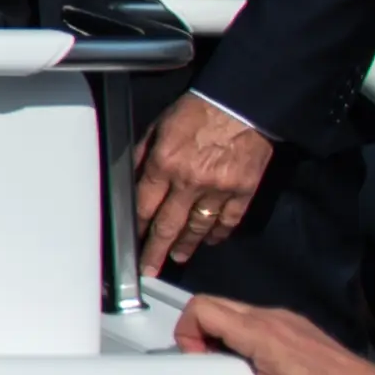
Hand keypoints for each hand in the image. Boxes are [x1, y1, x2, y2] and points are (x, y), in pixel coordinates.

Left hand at [136, 93, 275, 274]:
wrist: (241, 106)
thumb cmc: (197, 112)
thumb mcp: (158, 127)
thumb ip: (143, 156)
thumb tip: (131, 181)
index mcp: (164, 164)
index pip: (144, 206)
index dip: (137, 228)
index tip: (132, 243)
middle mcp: (189, 182)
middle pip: (168, 225)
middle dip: (156, 251)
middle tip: (149, 269)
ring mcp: (218, 190)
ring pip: (198, 227)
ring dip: (186, 246)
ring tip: (177, 257)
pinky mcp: (243, 192)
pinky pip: (228, 220)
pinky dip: (218, 233)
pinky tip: (210, 241)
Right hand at [176, 295, 374, 374]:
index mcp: (259, 333)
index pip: (201, 309)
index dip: (187, 333)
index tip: (201, 363)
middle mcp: (269, 316)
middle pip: (213, 304)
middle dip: (198, 332)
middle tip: (212, 366)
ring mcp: (285, 318)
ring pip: (233, 310)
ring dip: (220, 334)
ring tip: (235, 369)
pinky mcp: (296, 325)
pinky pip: (254, 318)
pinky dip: (242, 335)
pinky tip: (259, 364)